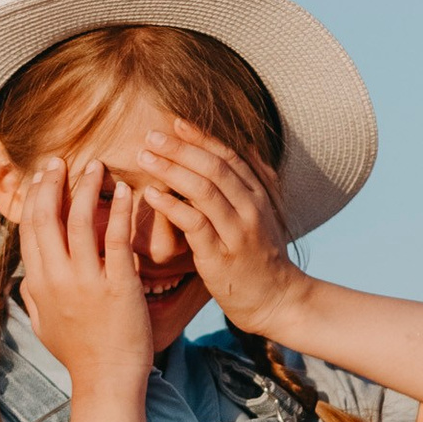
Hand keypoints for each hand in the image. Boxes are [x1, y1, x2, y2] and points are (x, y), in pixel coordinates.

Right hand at [12, 158, 154, 392]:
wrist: (107, 381)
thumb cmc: (79, 354)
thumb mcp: (44, 326)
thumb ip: (34, 297)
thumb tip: (26, 278)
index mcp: (38, 284)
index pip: (30, 228)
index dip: (36, 196)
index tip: (44, 175)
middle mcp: (56, 279)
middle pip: (47, 216)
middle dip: (53, 183)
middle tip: (63, 160)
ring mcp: (85, 282)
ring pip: (80, 219)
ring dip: (86, 186)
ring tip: (97, 165)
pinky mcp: (117, 286)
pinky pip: (115, 238)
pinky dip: (119, 209)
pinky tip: (125, 191)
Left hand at [124, 121, 303, 334]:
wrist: (277, 300)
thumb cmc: (262, 257)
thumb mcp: (265, 215)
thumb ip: (252, 183)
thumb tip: (243, 147)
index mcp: (259, 196)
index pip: (229, 156)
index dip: (201, 137)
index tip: (175, 122)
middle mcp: (250, 209)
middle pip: (214, 167)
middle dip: (180, 148)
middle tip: (150, 136)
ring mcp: (237, 232)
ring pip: (203, 190)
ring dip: (171, 170)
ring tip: (145, 158)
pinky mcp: (220, 256)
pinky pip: (194, 224)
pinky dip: (171, 206)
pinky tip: (151, 195)